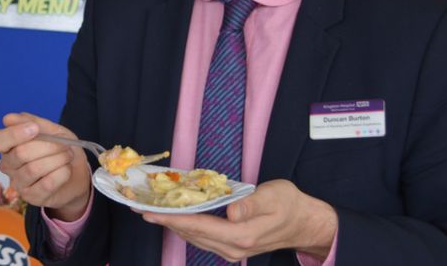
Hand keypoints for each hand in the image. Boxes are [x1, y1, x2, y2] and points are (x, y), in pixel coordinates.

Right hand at [0, 112, 90, 220]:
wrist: (77, 173)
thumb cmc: (61, 150)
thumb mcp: (54, 131)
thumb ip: (35, 123)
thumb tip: (9, 118)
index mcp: (10, 146)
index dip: (15, 133)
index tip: (35, 128)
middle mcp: (9, 166)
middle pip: (21, 153)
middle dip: (50, 145)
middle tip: (65, 145)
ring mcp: (19, 183)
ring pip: (34, 168)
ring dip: (58, 159)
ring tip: (67, 156)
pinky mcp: (32, 197)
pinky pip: (47, 183)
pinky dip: (63, 173)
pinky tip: (66, 169)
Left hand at [139, 179, 337, 261]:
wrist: (304, 223)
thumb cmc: (290, 204)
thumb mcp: (274, 196)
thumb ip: (251, 203)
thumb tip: (229, 210)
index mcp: (242, 235)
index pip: (200, 226)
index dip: (173, 218)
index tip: (151, 212)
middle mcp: (233, 248)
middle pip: (192, 234)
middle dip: (165, 222)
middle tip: (142, 208)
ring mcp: (232, 250)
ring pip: (195, 238)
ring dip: (173, 225)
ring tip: (153, 213)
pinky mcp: (232, 246)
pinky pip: (203, 238)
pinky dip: (187, 227)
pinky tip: (179, 218)